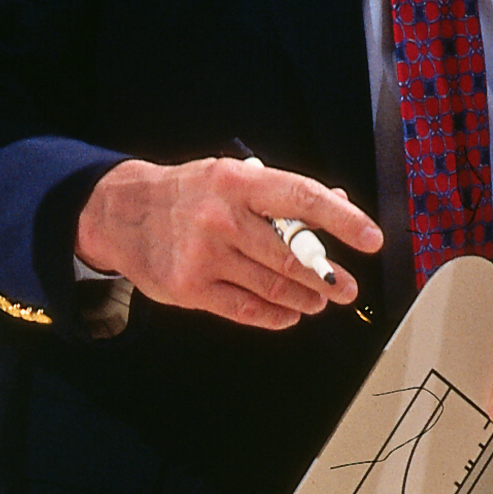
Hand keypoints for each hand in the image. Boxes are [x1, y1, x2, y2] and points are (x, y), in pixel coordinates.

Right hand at [74, 154, 380, 324]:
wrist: (121, 213)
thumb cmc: (188, 194)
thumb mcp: (232, 178)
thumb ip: (283, 194)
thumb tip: (339, 204)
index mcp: (237, 182)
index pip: (302, 198)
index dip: (342, 220)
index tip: (371, 239)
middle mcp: (221, 217)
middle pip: (291, 254)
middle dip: (327, 276)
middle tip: (346, 288)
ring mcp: (203, 254)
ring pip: (272, 285)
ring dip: (305, 298)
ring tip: (320, 302)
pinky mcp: (189, 288)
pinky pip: (245, 308)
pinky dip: (275, 315)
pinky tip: (290, 314)